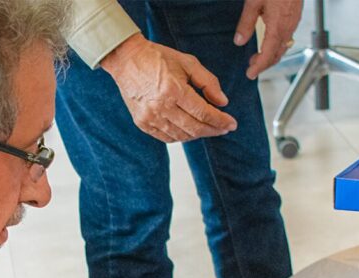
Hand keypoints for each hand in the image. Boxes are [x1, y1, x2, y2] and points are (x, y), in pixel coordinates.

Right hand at [100, 33, 237, 142]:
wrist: (127, 61)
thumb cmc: (159, 58)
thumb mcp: (188, 63)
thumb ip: (208, 82)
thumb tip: (223, 102)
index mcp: (174, 90)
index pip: (203, 113)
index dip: (220, 120)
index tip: (232, 124)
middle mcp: (161, 107)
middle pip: (194, 128)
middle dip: (213, 130)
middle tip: (224, 128)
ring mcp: (150, 117)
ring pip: (181, 136)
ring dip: (198, 134)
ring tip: (208, 128)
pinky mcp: (142, 123)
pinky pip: (167, 138)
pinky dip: (181, 137)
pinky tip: (190, 131)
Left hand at [234, 0, 303, 79]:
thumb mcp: (253, 1)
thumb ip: (246, 23)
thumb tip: (239, 42)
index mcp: (278, 26)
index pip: (268, 55)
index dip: (259, 67)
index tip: (250, 74)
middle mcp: (289, 26)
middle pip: (278, 54)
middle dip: (264, 63)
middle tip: (251, 68)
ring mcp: (294, 21)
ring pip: (284, 46)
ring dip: (271, 54)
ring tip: (258, 56)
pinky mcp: (296, 14)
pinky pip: (288, 36)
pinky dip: (278, 44)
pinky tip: (270, 41)